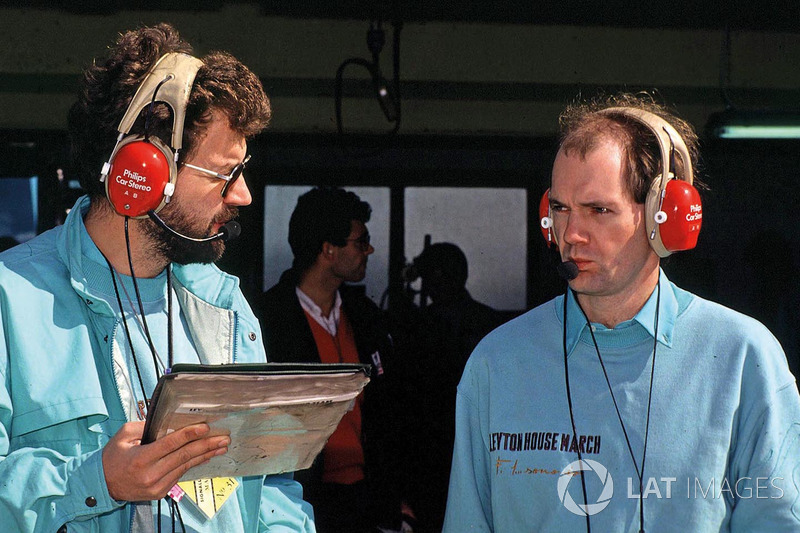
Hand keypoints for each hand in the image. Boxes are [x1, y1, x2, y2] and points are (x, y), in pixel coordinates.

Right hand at [102, 421, 229, 500]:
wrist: (102, 484)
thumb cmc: (113, 457)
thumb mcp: (123, 435)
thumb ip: (144, 426)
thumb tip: (167, 420)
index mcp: (141, 458)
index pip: (171, 444)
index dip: (190, 434)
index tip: (206, 427)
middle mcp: (150, 474)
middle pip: (184, 456)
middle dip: (206, 445)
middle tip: (223, 438)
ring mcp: (156, 486)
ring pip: (185, 467)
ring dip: (205, 455)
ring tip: (221, 446)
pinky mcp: (159, 492)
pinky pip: (180, 474)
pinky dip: (194, 464)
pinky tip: (206, 456)